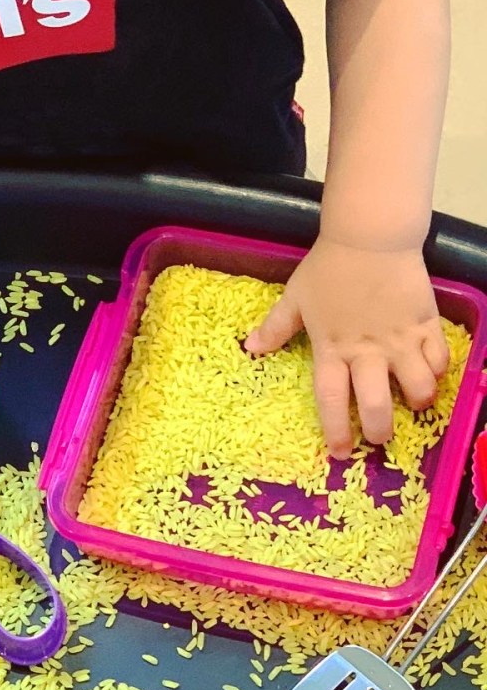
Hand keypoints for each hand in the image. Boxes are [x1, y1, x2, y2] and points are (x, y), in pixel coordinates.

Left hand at [244, 236, 448, 458]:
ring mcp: (401, 339)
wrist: (370, 237)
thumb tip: (249, 348)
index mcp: (332, 348)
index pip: (332, 399)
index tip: (340, 452)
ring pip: (418, 388)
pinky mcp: (427, 324)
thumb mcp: (296, 297)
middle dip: (380, 431)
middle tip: (379, 439)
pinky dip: (438, 373)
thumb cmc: (329, 268)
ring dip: (417, 403)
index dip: (336, 430)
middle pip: (378, 405)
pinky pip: (440, 360)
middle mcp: (367, 351)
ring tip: (412, 404)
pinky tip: (431, 373)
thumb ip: (276, 327)